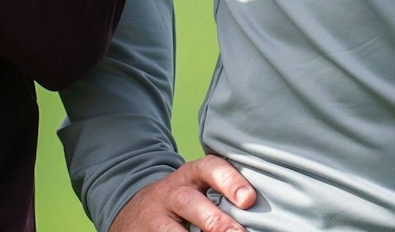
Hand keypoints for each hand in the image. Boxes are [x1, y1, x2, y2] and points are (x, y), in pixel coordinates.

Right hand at [112, 155, 256, 231]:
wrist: (135, 211)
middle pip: (190, 202)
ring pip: (172, 230)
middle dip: (216, 221)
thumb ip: (223, 194)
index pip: (208, 168)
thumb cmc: (183, 203)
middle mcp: (171, 194)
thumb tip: (259, 213)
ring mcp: (156, 217)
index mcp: (189, 176)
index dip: (228, 181)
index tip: (248, 199)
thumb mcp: (198, 189)